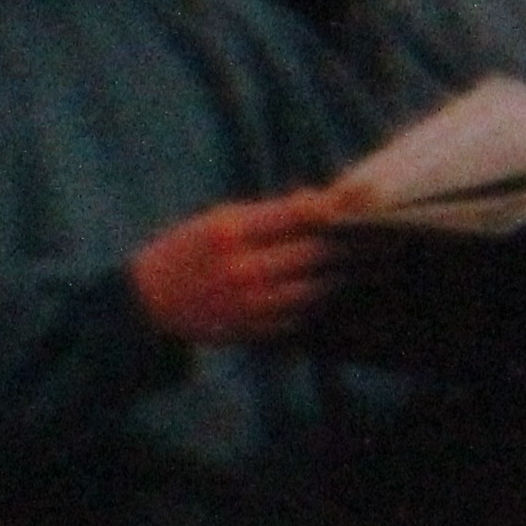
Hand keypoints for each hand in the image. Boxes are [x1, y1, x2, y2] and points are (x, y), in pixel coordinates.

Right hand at [127, 190, 345, 346]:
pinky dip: (317, 301)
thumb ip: (270, 214)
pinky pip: (300, 314)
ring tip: (360, 263)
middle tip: (377, 234)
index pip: (299, 215)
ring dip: (338, 275)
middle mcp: (241, 269)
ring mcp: (247, 303)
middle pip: (315, 253)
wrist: (148, 302)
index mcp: (230, 233)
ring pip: (315, 288)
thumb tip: (324, 202)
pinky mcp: (252, 329)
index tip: (366, 197)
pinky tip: (325, 288)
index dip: (337, 205)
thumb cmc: (189, 250)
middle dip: (348, 242)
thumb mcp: (218, 220)